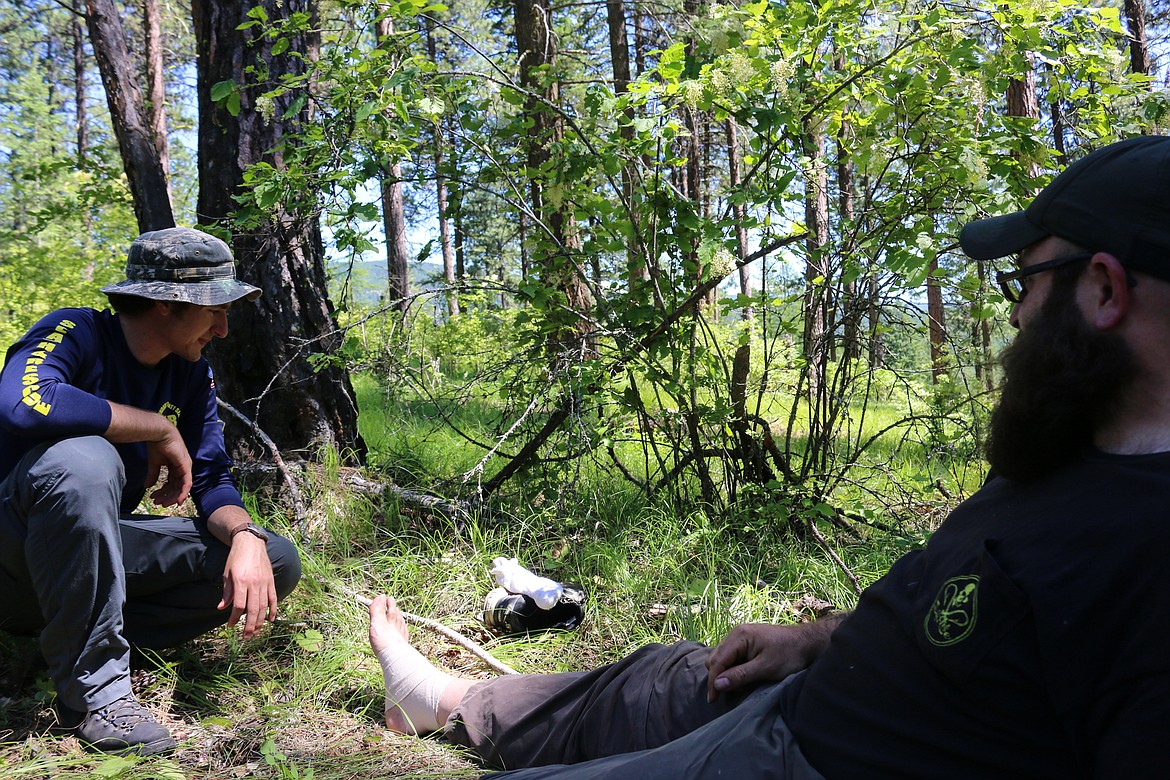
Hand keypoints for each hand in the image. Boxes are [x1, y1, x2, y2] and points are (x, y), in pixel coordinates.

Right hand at [104, 402, 192, 505]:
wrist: (159, 434)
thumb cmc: (157, 445)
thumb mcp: (154, 464)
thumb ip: (153, 475)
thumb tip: (147, 487)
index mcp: (176, 466)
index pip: (172, 483)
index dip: (164, 492)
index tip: (155, 498)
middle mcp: (182, 468)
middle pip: (176, 487)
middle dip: (166, 496)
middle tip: (158, 503)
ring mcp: (186, 467)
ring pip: (181, 487)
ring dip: (172, 496)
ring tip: (161, 503)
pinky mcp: (186, 467)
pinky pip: (187, 483)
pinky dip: (182, 493)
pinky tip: (177, 501)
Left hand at [217, 531, 278, 639]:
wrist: (251, 542)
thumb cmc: (236, 558)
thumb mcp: (227, 574)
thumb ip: (227, 592)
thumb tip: (221, 608)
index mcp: (241, 581)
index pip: (238, 605)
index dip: (234, 617)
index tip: (231, 625)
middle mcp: (254, 583)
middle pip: (253, 609)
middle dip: (250, 625)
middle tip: (246, 637)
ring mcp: (264, 582)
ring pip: (264, 606)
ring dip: (261, 621)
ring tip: (256, 632)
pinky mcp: (271, 580)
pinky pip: (273, 598)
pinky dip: (273, 609)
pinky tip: (271, 620)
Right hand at [705, 617, 843, 701]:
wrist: (807, 642)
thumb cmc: (789, 654)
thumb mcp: (765, 668)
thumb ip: (740, 676)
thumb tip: (717, 684)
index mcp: (739, 636)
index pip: (717, 661)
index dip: (713, 681)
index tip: (712, 700)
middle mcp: (736, 633)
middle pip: (715, 658)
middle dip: (718, 677)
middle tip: (730, 693)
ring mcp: (741, 636)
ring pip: (721, 657)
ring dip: (725, 673)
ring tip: (739, 685)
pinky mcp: (746, 642)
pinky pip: (731, 656)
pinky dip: (732, 668)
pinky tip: (743, 677)